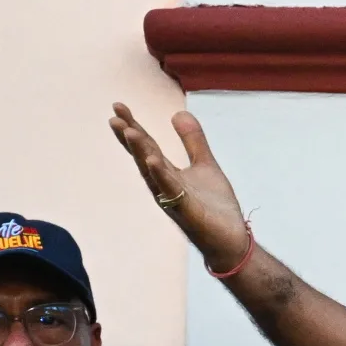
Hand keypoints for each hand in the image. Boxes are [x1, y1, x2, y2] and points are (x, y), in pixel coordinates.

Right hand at [108, 103, 250, 270]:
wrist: (230, 239)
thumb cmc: (214, 206)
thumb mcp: (205, 165)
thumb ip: (193, 141)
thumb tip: (178, 113)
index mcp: (167, 174)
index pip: (146, 146)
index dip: (133, 126)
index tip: (119, 106)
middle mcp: (163, 185)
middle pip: (143, 156)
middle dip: (129, 137)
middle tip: (114, 116)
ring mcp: (172, 199)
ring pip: (152, 173)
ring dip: (141, 152)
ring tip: (130, 131)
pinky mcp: (186, 211)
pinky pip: (171, 191)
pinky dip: (161, 175)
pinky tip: (153, 159)